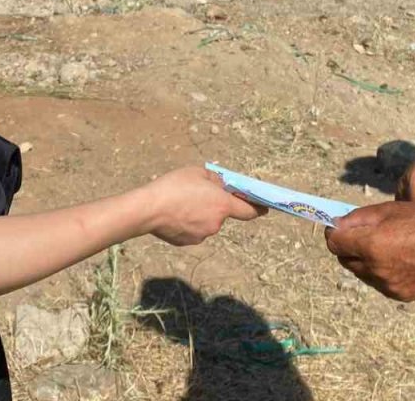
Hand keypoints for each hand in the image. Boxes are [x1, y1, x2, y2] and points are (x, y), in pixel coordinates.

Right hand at [144, 166, 264, 245]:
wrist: (149, 209)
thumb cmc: (174, 187)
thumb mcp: (197, 172)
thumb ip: (214, 179)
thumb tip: (221, 185)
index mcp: (222, 205)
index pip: (248, 211)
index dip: (257, 208)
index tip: (264, 208)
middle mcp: (216, 224)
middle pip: (222, 214)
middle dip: (214, 205)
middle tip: (198, 193)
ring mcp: (202, 235)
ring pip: (206, 222)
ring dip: (200, 214)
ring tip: (181, 202)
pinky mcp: (188, 242)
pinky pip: (193, 230)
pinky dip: (189, 223)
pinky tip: (175, 214)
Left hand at [325, 201, 414, 301]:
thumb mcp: (387, 210)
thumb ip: (357, 218)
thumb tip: (335, 225)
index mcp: (370, 245)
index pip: (334, 243)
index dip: (334, 233)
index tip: (340, 228)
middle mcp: (374, 269)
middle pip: (344, 259)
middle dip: (348, 247)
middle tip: (364, 235)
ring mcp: (386, 285)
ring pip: (360, 273)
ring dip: (363, 261)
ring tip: (384, 248)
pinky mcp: (397, 294)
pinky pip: (378, 283)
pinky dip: (380, 273)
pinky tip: (396, 261)